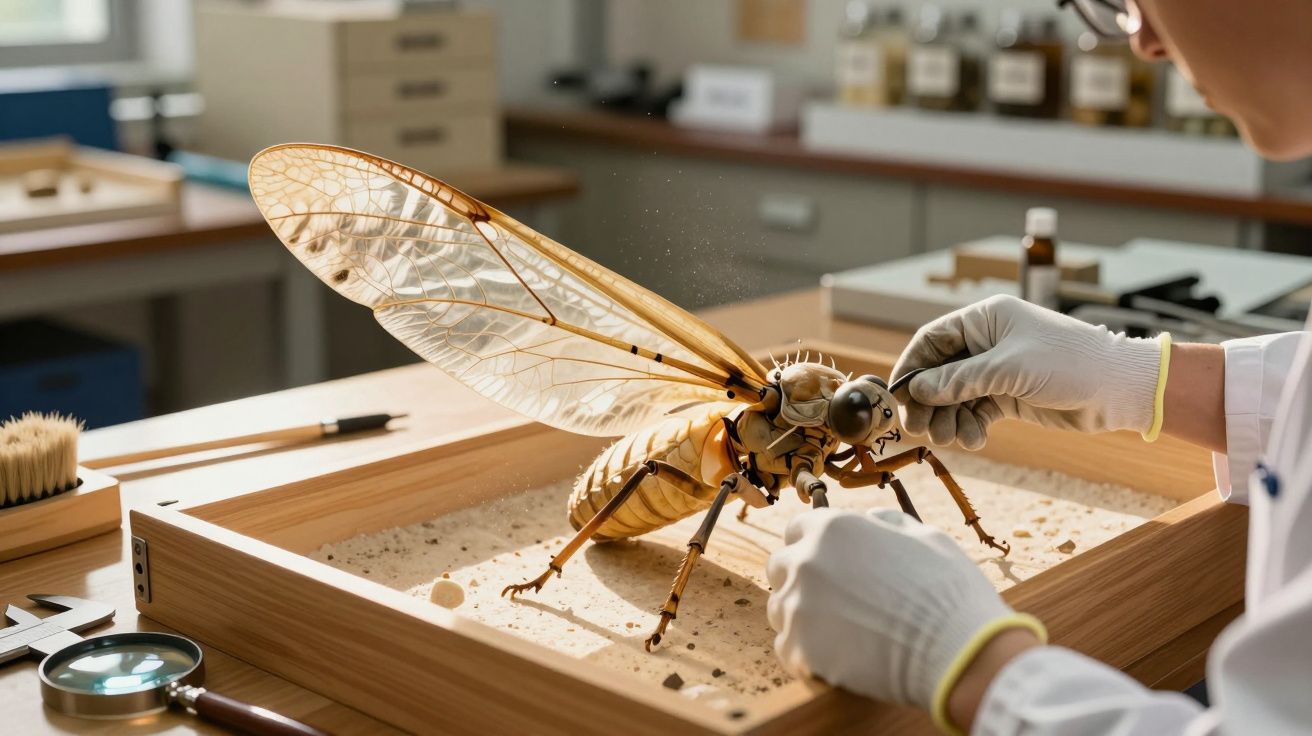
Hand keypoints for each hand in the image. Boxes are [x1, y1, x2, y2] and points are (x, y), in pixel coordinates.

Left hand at [766, 509, 1044, 729]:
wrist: (957, 651)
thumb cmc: (950, 590)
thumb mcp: (925, 536)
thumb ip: (886, 523)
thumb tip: (870, 518)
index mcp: (833, 528)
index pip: (796, 529)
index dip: (812, 544)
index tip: (829, 563)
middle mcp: (806, 562)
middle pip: (780, 567)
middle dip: (800, 579)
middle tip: (833, 600)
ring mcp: (798, 607)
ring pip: (779, 609)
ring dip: (801, 617)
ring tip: (839, 632)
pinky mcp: (800, 650)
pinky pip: (786, 648)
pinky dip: (805, 653)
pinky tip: (836, 656)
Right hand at [891, 294, 1166, 449]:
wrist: (1119, 388)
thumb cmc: (1067, 363)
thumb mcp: (1008, 369)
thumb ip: (959, 380)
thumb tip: (918, 390)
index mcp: (984, 320)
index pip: (932, 340)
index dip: (911, 368)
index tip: (897, 397)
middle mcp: (987, 342)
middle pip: (939, 372)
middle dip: (929, 402)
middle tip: (920, 429)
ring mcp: (998, 370)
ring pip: (955, 396)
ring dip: (948, 419)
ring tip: (953, 440)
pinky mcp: (1009, 395)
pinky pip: (975, 411)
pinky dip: (970, 427)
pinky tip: (975, 440)